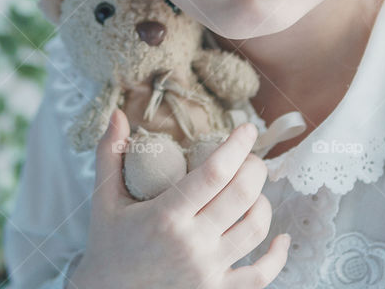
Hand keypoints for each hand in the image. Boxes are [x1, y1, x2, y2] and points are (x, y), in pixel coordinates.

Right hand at [68, 109, 290, 288]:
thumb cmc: (108, 245)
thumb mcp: (104, 199)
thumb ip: (109, 154)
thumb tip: (118, 113)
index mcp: (165, 216)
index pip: (214, 173)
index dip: (236, 146)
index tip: (246, 129)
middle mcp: (191, 244)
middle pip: (242, 196)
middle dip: (255, 169)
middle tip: (251, 158)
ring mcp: (208, 272)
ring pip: (256, 229)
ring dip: (264, 203)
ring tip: (255, 191)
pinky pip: (261, 275)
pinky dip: (277, 256)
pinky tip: (280, 239)